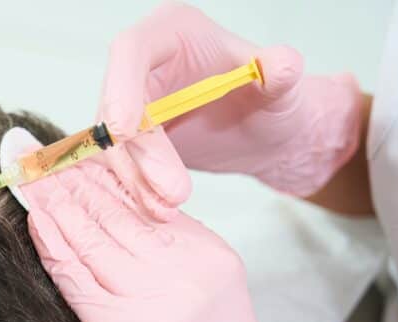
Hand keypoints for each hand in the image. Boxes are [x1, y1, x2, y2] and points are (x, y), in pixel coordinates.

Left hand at [21, 138, 341, 321]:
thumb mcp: (207, 293)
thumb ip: (167, 253)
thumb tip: (108, 217)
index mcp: (205, 251)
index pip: (141, 199)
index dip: (96, 169)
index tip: (63, 147)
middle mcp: (183, 268)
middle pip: (113, 210)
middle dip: (65, 174)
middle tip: (26, 146)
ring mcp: (156, 301)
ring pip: (93, 238)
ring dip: (51, 203)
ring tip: (20, 172)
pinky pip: (81, 281)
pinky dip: (54, 249)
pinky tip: (34, 223)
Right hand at [100, 2, 362, 197]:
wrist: (261, 132)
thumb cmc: (270, 99)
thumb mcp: (282, 87)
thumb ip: (280, 74)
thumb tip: (284, 63)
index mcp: (170, 34)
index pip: (132, 50)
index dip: (122, 88)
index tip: (126, 130)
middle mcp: (141, 66)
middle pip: (116, 106)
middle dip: (140, 154)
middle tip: (174, 192)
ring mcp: (129, 104)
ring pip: (113, 144)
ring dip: (136, 180)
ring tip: (169, 209)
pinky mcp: (127, 140)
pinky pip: (120, 166)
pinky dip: (136, 191)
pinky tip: (160, 210)